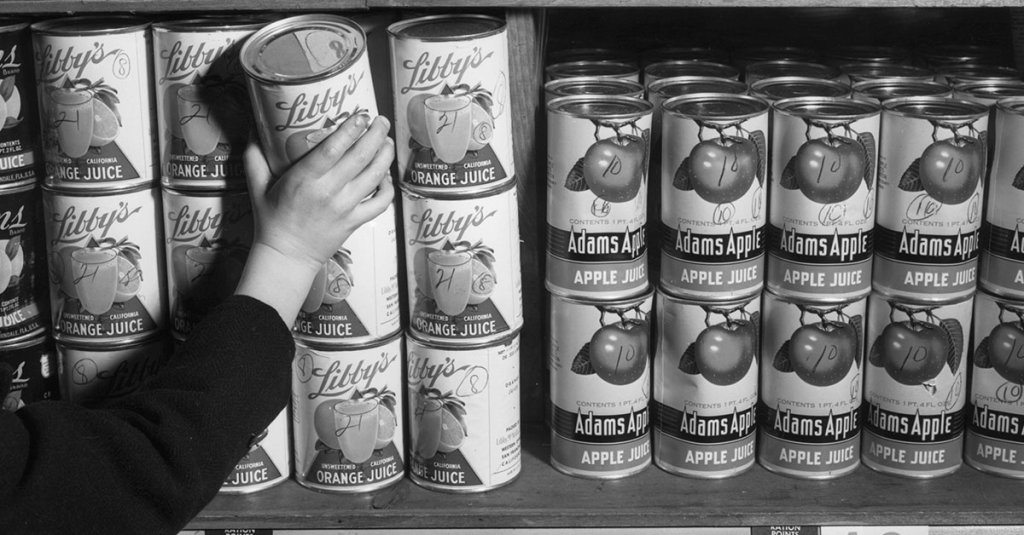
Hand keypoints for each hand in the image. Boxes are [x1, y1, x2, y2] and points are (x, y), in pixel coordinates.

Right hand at [235, 114, 394, 323]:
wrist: (286, 256)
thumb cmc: (271, 221)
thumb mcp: (257, 187)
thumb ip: (254, 157)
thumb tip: (253, 129)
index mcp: (304, 180)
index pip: (333, 149)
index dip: (350, 129)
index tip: (361, 115)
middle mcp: (328, 192)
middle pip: (360, 157)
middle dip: (376, 135)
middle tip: (381, 121)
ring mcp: (345, 208)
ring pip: (374, 177)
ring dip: (385, 156)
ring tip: (387, 141)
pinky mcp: (355, 222)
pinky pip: (380, 203)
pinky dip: (388, 188)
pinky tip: (385, 176)